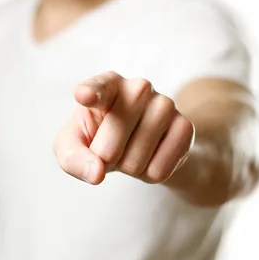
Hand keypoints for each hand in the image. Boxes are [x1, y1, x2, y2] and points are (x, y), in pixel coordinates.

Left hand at [54, 71, 194, 184]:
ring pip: (135, 162)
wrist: (138, 141)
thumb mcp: (73, 146)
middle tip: (109, 149)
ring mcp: (165, 104)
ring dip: (128, 168)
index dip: (91, 93)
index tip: (84, 96)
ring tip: (130, 150)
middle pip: (109, 148)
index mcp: (106, 85)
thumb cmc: (98, 137)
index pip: (99, 87)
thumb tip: (96, 173)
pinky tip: (150, 156)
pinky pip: (159, 170)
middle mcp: (137, 87)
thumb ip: (73, 158)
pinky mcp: (185, 127)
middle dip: (104, 160)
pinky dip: (149, 174)